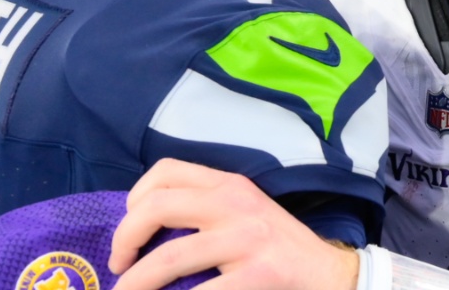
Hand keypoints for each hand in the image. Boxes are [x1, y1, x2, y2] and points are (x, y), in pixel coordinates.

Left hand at [109, 159, 358, 289]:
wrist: (331, 275)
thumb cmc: (279, 247)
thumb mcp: (245, 212)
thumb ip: (206, 209)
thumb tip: (145, 226)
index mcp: (229, 184)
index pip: (167, 170)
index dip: (135, 196)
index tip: (128, 227)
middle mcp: (236, 203)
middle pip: (158, 206)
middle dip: (125, 237)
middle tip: (117, 264)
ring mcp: (247, 239)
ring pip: (171, 257)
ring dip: (137, 282)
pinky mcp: (259, 273)